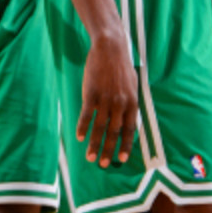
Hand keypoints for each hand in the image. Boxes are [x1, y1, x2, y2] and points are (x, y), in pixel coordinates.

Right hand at [77, 34, 137, 167]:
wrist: (110, 48)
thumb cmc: (121, 66)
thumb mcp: (132, 85)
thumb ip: (130, 102)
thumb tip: (128, 119)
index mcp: (132, 102)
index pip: (130, 129)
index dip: (125, 145)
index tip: (122, 158)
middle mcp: (120, 104)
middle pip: (114, 132)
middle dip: (109, 150)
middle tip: (104, 164)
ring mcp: (106, 99)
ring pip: (100, 127)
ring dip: (94, 144)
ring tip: (90, 157)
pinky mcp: (92, 93)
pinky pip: (86, 114)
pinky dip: (82, 127)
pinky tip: (79, 137)